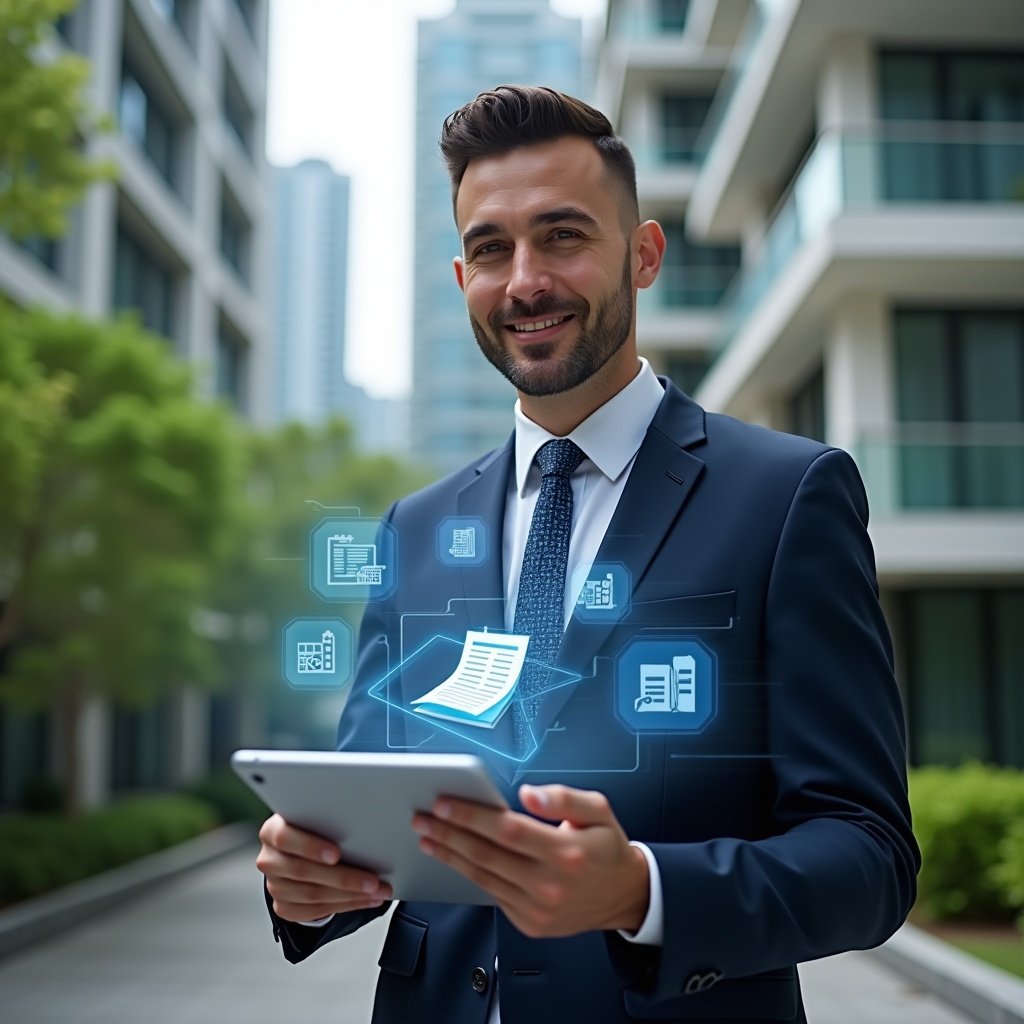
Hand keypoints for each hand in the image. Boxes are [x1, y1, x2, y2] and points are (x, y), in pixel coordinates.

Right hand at [257, 814, 392, 922]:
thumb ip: (329, 820)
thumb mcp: (317, 817)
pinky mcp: (284, 906)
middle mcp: (269, 860)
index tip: (337, 853)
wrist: (299, 849)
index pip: (285, 838)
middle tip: (374, 880)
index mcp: (272, 831)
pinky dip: (345, 905)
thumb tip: (365, 829)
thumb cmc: (314, 827)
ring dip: (351, 895)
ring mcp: (274, 886)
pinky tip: (366, 899)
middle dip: (343, 877)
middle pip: (303, 871)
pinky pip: (315, 911)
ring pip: (313, 895)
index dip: (310, 846)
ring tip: (378, 891)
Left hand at [411, 784, 648, 937]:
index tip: (445, 803)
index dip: (472, 816)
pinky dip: (469, 875)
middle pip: (486, 855)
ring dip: (450, 855)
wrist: (625, 896)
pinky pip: (491, 894)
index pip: (507, 830)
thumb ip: (562, 797)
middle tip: (423, 818)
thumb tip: (528, 794)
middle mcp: (550, 884)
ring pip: (482, 877)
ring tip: (428, 837)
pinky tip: (454, 858)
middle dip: (448, 834)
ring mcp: (538, 908)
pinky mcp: (529, 923)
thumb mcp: (598, 810)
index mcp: (565, 851)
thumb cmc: (607, 848)